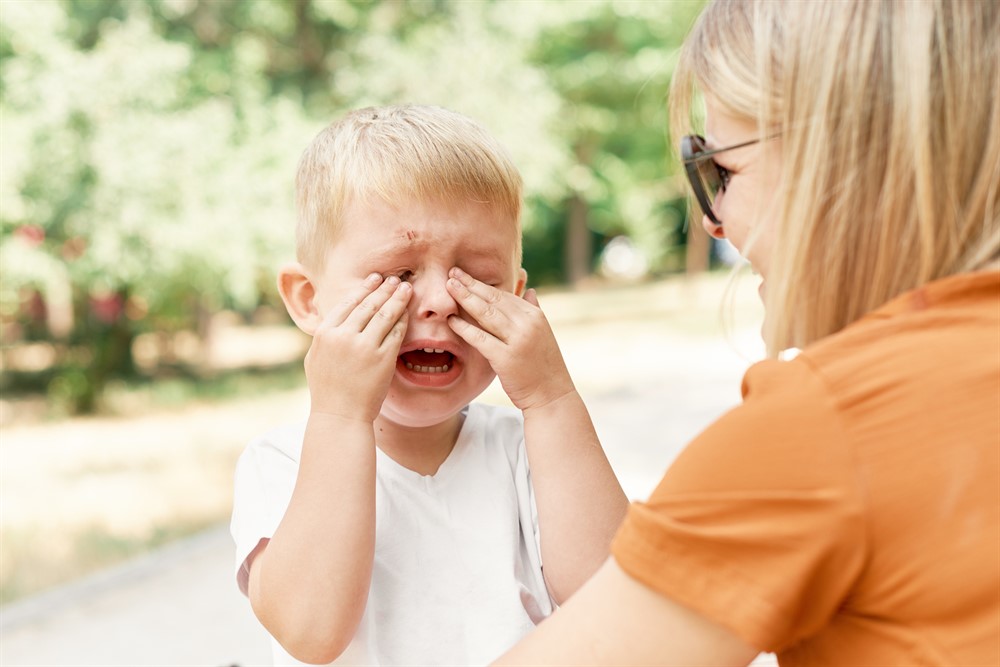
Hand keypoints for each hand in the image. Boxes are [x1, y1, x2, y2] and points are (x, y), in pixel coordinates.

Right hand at [305, 273, 410, 421]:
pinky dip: (403, 320)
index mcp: (325, 333)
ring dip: (397, 298)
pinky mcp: (383, 359)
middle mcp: (344, 336)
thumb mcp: (315, 357)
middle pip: (369, 304)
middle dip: (384, 288)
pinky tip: (408, 312)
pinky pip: (397, 333)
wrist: (339, 416)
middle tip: (395, 279)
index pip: (348, 303)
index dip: (364, 288)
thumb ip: (325, 335)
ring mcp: (365, 347)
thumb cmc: (326, 389)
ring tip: (406, 288)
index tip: (375, 279)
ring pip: (385, 314)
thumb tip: (334, 317)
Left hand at [445, 267, 574, 411]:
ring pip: (486, 314)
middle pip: (493, 299)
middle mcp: (527, 324)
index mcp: (535, 316)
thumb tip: (530, 291)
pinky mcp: (506, 358)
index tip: (465, 275)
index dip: (482, 284)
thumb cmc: (544, 366)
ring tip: (448, 287)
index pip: (504, 294)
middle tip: (451, 273)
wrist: (552, 395)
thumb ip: (534, 311)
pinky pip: (480, 338)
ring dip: (465, 298)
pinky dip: (464, 328)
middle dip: (470, 285)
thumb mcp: (543, 334)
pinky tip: (451, 320)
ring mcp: (517, 340)